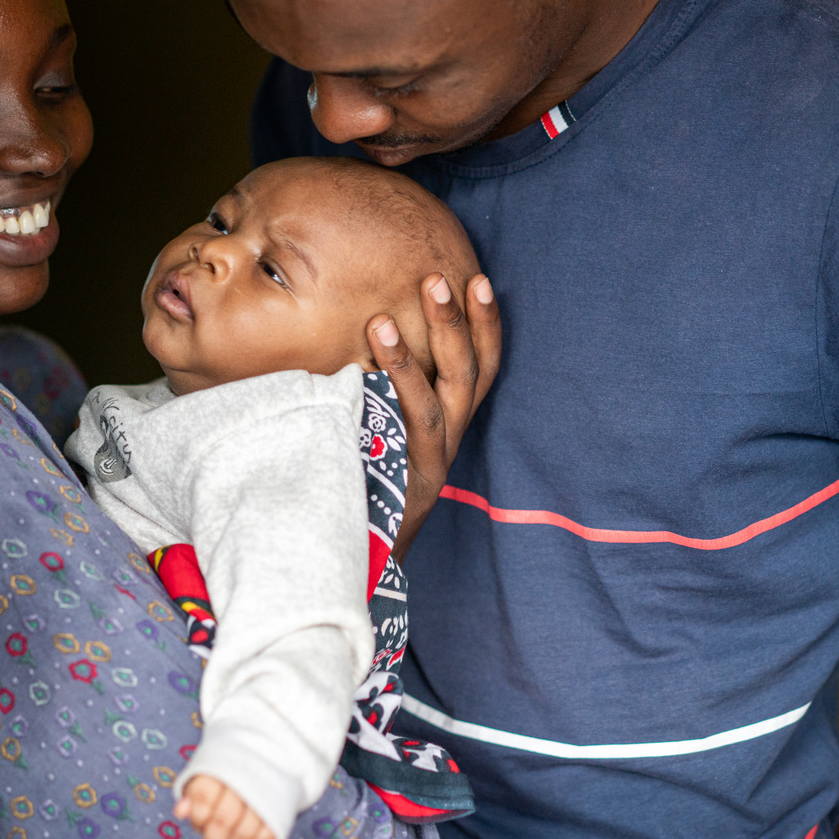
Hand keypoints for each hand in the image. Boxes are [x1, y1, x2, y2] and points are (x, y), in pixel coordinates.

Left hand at [175, 775, 276, 838]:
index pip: (204, 797)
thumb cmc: (228, 772)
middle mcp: (243, 782)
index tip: (199, 826)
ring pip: (243, 834)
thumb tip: (180, 812)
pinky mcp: (279, 813)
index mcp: (222, 769)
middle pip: (223, 821)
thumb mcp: (206, 773)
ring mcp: (263, 798)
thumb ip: (192, 793)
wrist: (269, 755)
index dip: (197, 818)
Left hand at [367, 272, 501, 561]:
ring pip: (442, 396)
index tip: (477, 279)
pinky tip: (370, 356)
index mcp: (451, 421)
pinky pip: (411, 426)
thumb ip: (379, 391)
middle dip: (458, 324)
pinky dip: (397, 386)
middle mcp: (452, 438)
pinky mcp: (414, 480)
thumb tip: (353, 334)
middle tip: (439, 278)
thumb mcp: (380, 430)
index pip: (482, 366)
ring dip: (418, 353)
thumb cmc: (364, 484)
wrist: (364, 560)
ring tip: (384, 317)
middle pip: (470, 373)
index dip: (485, 325)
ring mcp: (435, 460)